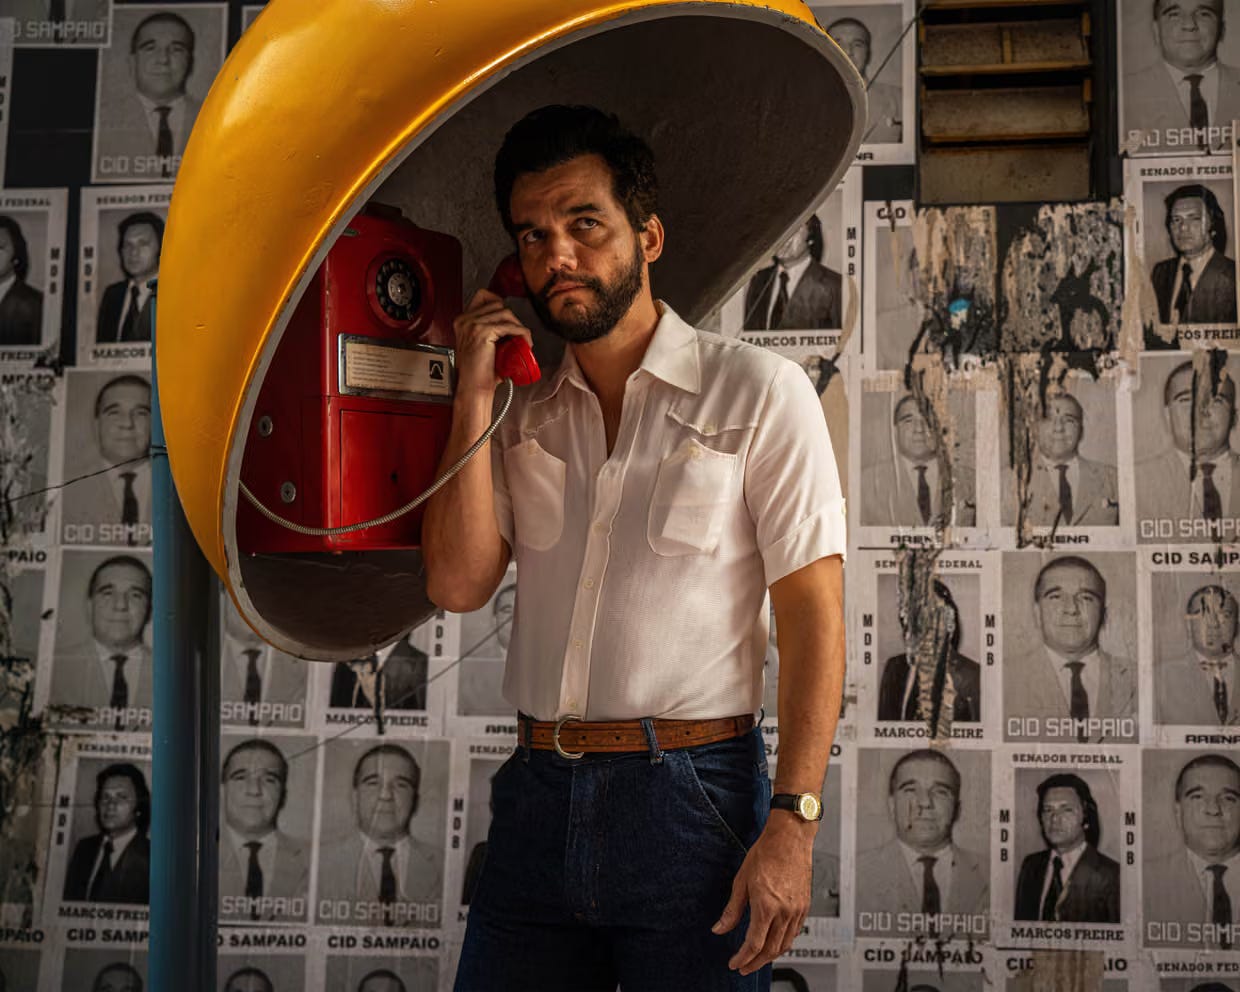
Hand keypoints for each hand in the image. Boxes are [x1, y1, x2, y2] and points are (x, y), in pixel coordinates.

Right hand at [452, 288, 533, 397]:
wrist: (474, 388)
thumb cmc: (479, 372)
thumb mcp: (481, 344)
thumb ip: (488, 330)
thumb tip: (510, 324)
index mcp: (462, 321)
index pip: (483, 296)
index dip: (500, 304)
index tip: (509, 318)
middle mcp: (465, 320)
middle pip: (497, 304)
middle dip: (512, 318)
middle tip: (518, 334)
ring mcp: (472, 325)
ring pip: (505, 313)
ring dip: (519, 326)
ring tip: (523, 340)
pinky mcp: (483, 332)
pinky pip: (510, 326)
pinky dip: (522, 333)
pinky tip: (525, 343)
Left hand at [711, 815, 813, 975]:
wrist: (790, 837)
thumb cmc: (766, 853)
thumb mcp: (741, 881)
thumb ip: (732, 909)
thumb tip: (719, 928)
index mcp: (766, 906)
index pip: (754, 944)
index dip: (742, 958)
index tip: (734, 963)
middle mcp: (784, 911)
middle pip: (770, 950)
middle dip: (755, 963)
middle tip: (744, 967)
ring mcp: (797, 910)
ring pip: (785, 944)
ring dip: (770, 956)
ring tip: (757, 958)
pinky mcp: (805, 906)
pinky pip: (795, 933)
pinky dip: (784, 942)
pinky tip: (775, 941)